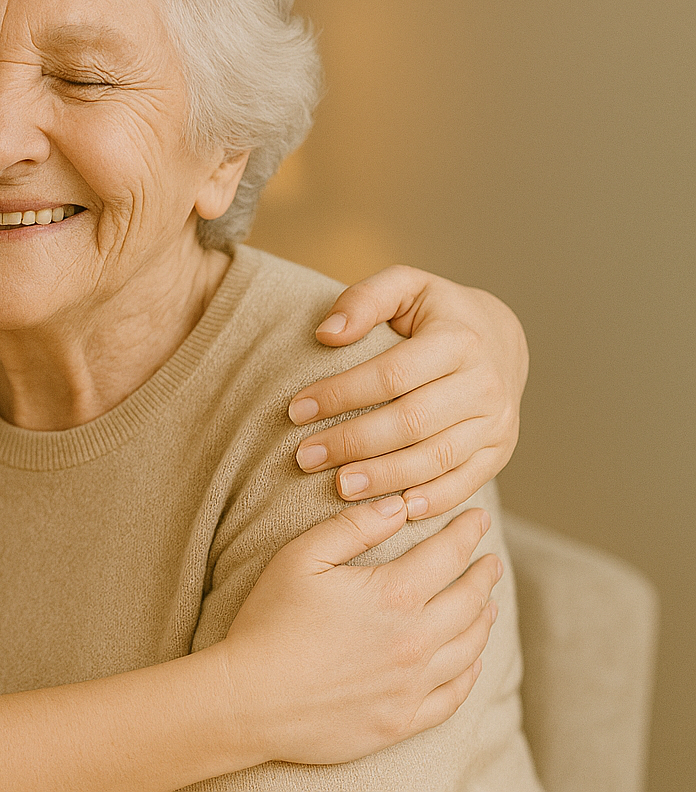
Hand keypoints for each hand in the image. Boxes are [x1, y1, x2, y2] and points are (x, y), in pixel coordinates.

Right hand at [217, 497, 500, 764]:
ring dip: (483, 620)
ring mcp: (412, 685)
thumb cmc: (268, 622)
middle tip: (491, 561)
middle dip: (483, 575)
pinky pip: (453, 695)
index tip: (478, 519)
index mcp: (394, 595)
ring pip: (468, 647)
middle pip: (469, 601)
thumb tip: (398, 507)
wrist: (251, 699)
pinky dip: (469, 673)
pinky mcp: (401, 720)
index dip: (467, 533)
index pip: (448, 555)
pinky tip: (470, 661)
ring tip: (488, 604)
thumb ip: (353, 528)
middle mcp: (415, 641)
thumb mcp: (301, 558)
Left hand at [288, 266, 527, 518]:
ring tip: (338, 487)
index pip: (392, 374)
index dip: (342, 394)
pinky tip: (394, 511)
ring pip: (437, 458)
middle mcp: (484, 383)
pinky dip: (430, 500)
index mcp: (459, 339)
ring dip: (384, 478)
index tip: (297, 409)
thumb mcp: (405, 287)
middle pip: (411, 422)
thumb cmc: (436, 312)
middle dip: (353, 442)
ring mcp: (497, 421)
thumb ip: (364, 299)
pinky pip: (465, 482)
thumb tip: (327, 334)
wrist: (501, 337)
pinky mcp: (499, 450)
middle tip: (305, 457)